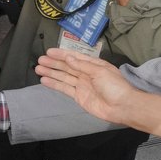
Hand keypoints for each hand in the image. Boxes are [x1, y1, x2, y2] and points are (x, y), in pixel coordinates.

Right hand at [35, 49, 160, 131]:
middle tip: (40, 60)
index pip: (75, 57)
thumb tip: (68, 58)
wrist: (122, 106)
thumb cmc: (115, 86)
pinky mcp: (79, 96)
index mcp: (93, 65)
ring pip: (63, 77)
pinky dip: (54, 84)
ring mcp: (82, 85)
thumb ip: (82, 65)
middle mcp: (86, 74)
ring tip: (38, 69)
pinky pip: (64, 88)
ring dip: (51, 73)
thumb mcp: (99, 71)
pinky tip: (45, 81)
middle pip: (67, 67)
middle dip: (54, 63)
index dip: (62, 54)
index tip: (49, 52)